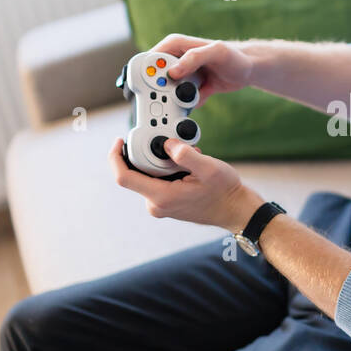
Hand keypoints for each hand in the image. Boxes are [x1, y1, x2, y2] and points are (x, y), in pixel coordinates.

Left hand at [109, 137, 263, 232]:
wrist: (235, 209)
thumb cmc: (225, 192)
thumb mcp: (210, 168)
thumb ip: (186, 155)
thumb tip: (168, 143)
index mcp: (162, 196)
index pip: (124, 177)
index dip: (116, 157)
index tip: (119, 141)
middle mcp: (156, 204)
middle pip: (135, 173)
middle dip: (148, 153)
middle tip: (172, 144)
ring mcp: (161, 205)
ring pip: (147, 176)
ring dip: (162, 161)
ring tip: (187, 157)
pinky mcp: (166, 203)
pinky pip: (157, 181)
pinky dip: (167, 169)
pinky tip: (187, 167)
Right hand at [149, 34, 254, 106]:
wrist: (248, 69)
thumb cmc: (234, 56)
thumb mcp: (217, 52)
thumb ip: (194, 58)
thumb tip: (172, 71)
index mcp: (175, 45)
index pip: (150, 59)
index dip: (148, 73)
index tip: (158, 86)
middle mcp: (174, 60)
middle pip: (155, 78)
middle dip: (163, 91)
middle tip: (178, 94)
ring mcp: (181, 75)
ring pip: (166, 92)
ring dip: (176, 100)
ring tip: (195, 95)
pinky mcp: (188, 88)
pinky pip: (180, 101)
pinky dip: (188, 105)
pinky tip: (202, 98)